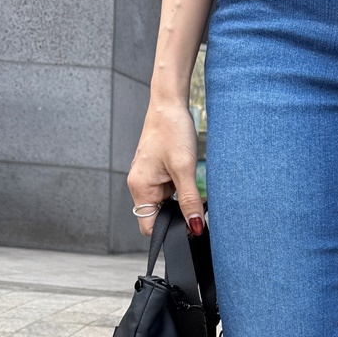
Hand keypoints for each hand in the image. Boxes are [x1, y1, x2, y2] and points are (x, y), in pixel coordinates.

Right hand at [126, 99, 203, 238]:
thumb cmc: (171, 130)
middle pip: (158, 217)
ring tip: (194, 188)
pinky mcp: (157, 172)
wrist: (169, 104)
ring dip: (181, 202)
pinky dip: (181, 190)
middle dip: (178, 216)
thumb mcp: (184, 169)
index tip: (190, 227)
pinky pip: (169, 191)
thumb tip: (195, 226)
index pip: (149, 227)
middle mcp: (140, 185)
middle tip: (197, 207)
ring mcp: (148, 179)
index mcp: (140, 188)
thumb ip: (189, 200)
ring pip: (166, 204)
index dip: (169, 232)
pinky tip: (190, 180)